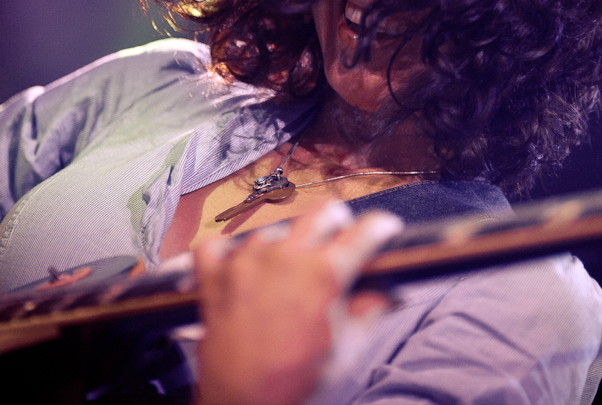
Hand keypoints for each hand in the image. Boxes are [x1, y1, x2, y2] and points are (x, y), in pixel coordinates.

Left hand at [194, 201, 401, 404]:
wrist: (241, 402)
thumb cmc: (294, 380)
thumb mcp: (346, 350)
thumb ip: (370, 312)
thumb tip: (387, 292)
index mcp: (323, 274)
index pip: (363, 233)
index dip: (380, 227)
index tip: (385, 227)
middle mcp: (284, 256)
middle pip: (321, 214)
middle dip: (337, 220)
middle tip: (339, 236)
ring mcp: (246, 260)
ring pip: (274, 231)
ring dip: (285, 244)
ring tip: (285, 272)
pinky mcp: (214, 273)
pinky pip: (219, 246)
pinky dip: (229, 254)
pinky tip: (240, 269)